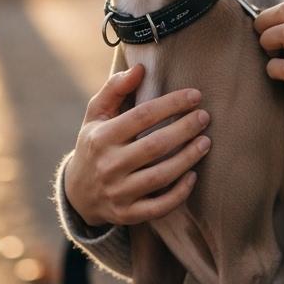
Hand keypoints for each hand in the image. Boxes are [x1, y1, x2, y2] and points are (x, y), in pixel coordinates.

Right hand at [64, 63, 212, 226]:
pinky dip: (179, 192)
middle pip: (155, 146)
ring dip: (188, 158)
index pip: (142, 116)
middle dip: (185, 129)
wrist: (78, 194)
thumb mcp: (96, 115)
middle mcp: (108, 166)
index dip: (172, 104)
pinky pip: (159, 206)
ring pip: (161, 176)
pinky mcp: (128, 214)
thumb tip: (140, 68)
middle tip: (205, 117)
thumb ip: (115, 89)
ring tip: (206, 142)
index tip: (195, 95)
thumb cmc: (94, 144)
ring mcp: (118, 193)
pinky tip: (193, 175)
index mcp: (101, 138)